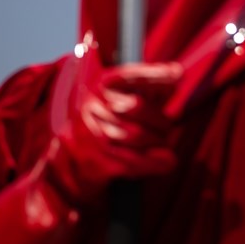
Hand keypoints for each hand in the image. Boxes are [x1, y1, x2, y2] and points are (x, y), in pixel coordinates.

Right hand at [42, 62, 181, 205]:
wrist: (67, 170)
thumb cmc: (104, 129)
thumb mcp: (118, 103)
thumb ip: (145, 90)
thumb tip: (174, 77)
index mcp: (96, 88)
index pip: (127, 75)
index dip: (152, 74)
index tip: (176, 73)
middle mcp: (89, 107)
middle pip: (136, 106)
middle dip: (159, 120)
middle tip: (167, 128)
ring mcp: (89, 135)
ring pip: (136, 135)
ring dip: (158, 142)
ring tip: (163, 146)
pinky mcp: (94, 162)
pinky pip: (133, 161)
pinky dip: (155, 163)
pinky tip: (167, 163)